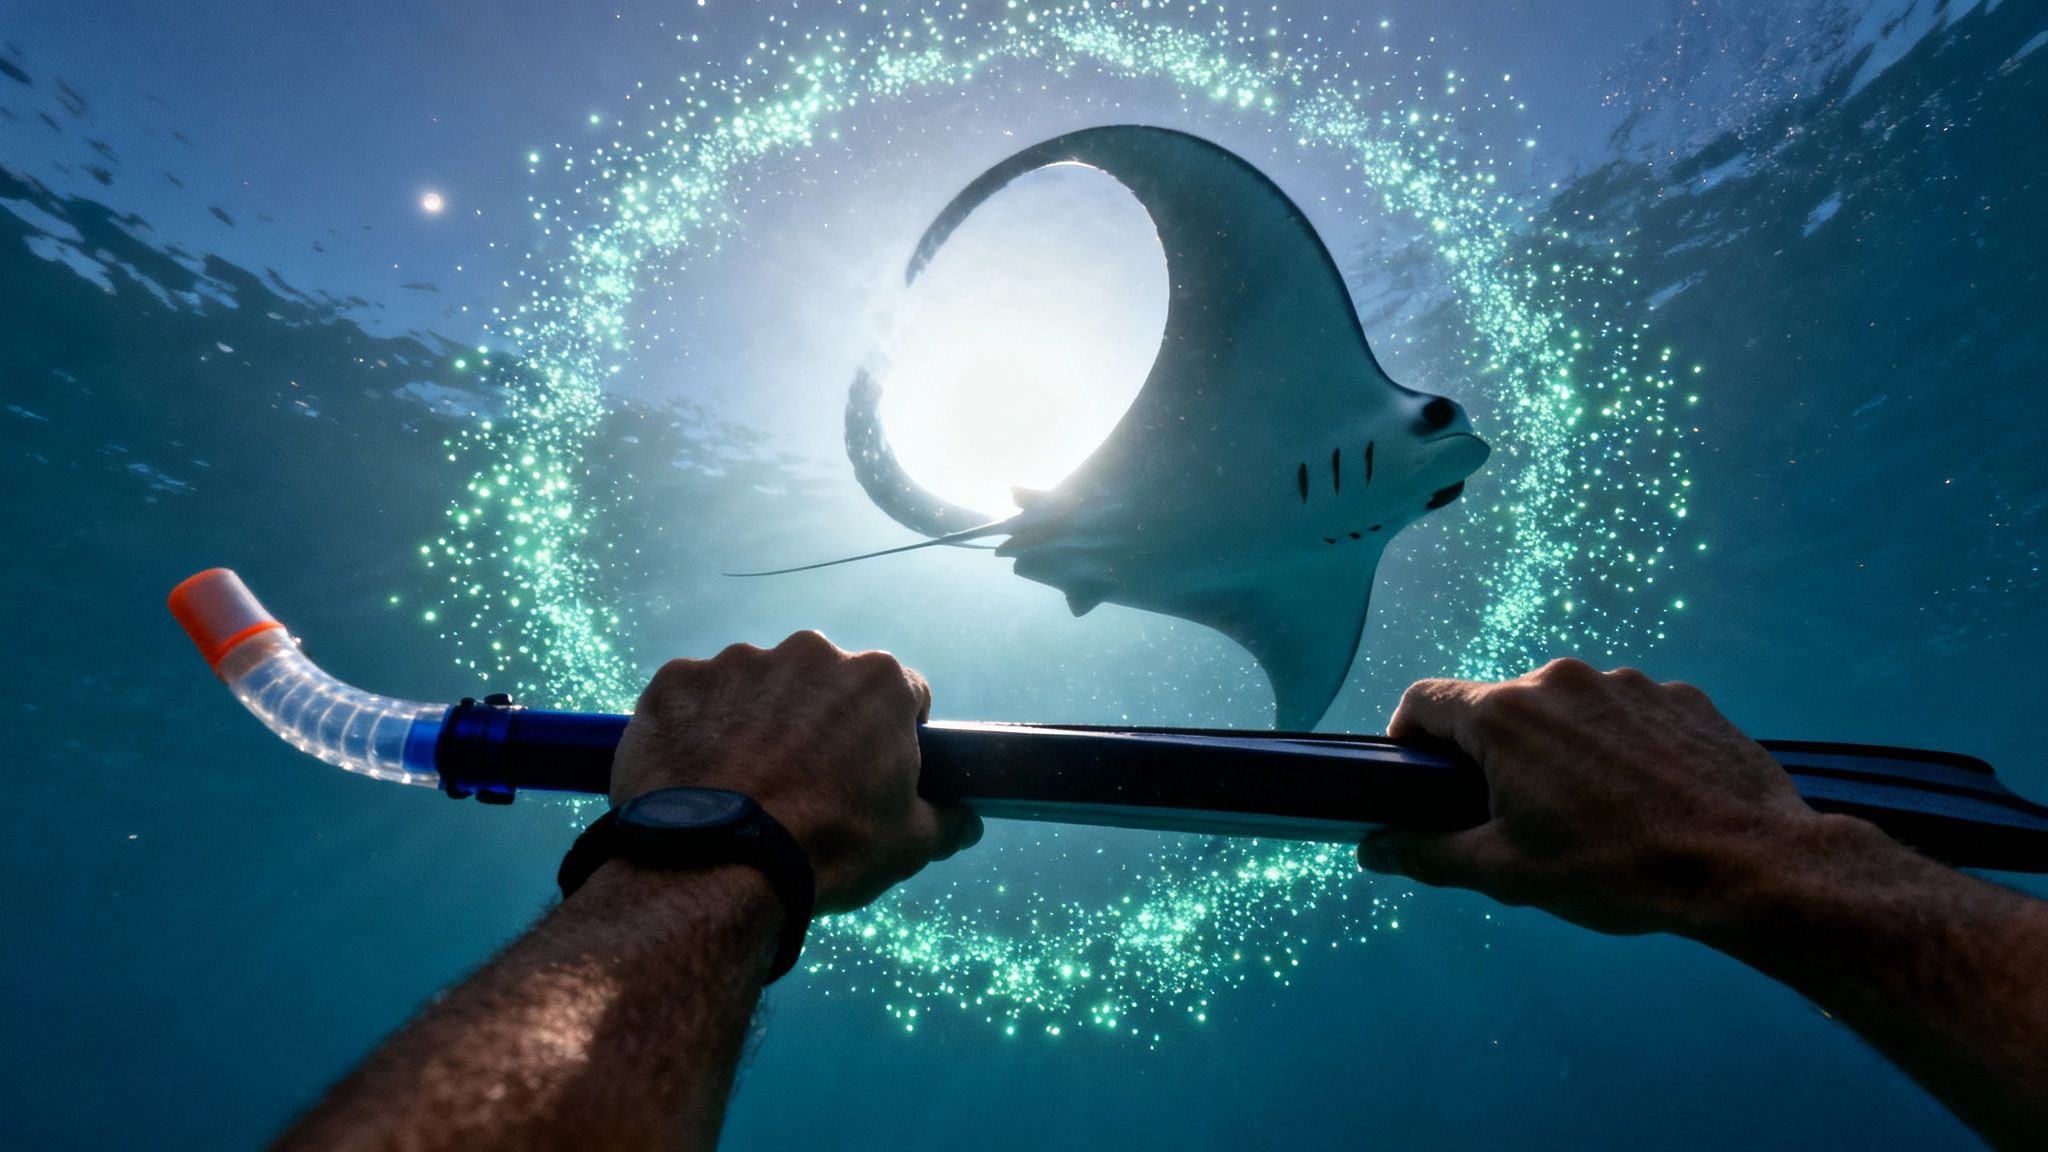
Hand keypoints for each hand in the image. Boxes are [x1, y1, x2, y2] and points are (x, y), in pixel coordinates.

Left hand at [610, 631, 981, 911]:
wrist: (716, 867)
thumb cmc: (828, 851)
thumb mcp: (910, 845)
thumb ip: (946, 820)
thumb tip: (966, 819)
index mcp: (877, 681)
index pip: (902, 695)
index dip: (892, 735)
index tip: (872, 772)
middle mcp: (810, 653)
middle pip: (825, 685)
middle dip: (819, 723)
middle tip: (804, 784)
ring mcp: (737, 662)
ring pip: (756, 688)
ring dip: (755, 724)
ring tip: (742, 787)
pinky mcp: (676, 682)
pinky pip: (693, 700)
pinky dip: (695, 730)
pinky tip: (695, 779)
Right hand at [1360, 658, 1829, 936]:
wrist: (1750, 864)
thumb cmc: (1619, 871)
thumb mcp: (1508, 873)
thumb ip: (1428, 853)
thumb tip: (1371, 847)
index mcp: (1506, 717)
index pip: (1425, 700)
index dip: (1407, 737)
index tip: (1418, 777)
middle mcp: (1560, 681)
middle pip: (1500, 708)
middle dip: (1494, 757)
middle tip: (1514, 818)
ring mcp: (1627, 683)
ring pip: (1567, 712)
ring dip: (1562, 753)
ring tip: (1593, 817)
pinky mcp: (1680, 697)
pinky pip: (1627, 715)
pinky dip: (1620, 749)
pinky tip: (1645, 802)